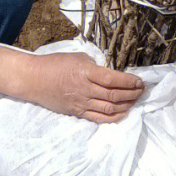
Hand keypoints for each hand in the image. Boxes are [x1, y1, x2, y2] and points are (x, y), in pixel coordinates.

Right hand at [27, 52, 143, 122]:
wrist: (34, 79)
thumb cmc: (55, 64)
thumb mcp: (77, 57)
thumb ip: (95, 65)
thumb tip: (110, 73)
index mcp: (85, 72)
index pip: (113, 79)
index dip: (129, 81)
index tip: (139, 81)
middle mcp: (85, 89)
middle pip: (114, 95)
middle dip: (132, 93)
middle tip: (142, 90)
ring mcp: (81, 103)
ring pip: (110, 108)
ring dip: (126, 105)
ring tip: (135, 100)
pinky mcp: (77, 112)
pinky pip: (99, 118)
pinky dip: (114, 117)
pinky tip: (123, 112)